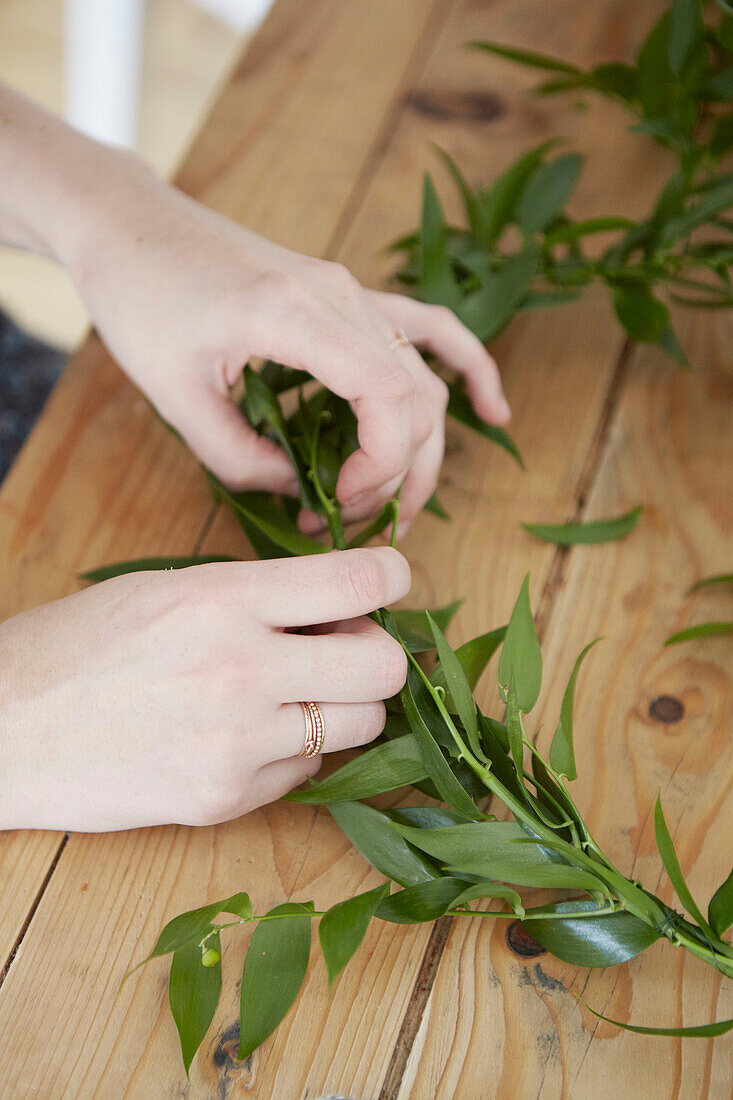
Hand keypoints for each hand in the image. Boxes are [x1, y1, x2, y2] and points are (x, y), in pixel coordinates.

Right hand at [0, 548, 409, 831]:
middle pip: (384, 666)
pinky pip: (308, 771)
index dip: (393, 575)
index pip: (356, 582)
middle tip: (342, 647)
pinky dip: (294, 751)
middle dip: (376, 653)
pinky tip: (245, 735)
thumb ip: (260, 595)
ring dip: (342, 705)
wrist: (2, 729)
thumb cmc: (80, 645)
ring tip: (291, 692)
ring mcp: (235, 743)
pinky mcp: (224, 798)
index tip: (393, 579)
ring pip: (361, 725)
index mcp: (220, 599)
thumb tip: (346, 605)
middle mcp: (237, 669)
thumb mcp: (169, 589)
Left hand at [69, 157, 509, 534]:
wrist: (130, 224)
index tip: (337, 504)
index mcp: (299, 315)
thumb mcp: (175, 396)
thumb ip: (239, 458)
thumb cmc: (140, 299)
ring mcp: (352, 289)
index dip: (383, 466)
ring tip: (397, 503)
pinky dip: (468, 370)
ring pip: (424, 377)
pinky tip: (492, 412)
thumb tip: (295, 490)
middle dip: (398, 475)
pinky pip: (430, 330)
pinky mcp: (348, 293)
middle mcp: (342, 296)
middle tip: (350, 521)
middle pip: (417, 397)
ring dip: (420, 448)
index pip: (389, 397)